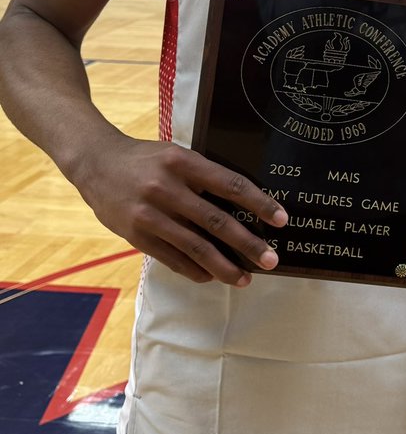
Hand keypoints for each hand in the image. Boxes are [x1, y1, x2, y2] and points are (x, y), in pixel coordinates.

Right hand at [74, 137, 287, 284]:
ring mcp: (150, 214)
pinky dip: (194, 269)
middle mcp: (167, 188)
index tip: (281, 219)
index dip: (259, 204)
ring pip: (195, 247)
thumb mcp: (177, 155)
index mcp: (184, 162)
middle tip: (270, 260)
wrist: (96, 163)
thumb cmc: (146, 159)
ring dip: (223, 266)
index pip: (231, 185)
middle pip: (216, 221)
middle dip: (247, 244)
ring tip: (244, 278)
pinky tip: (211, 276)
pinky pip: (171, 258)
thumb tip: (243, 204)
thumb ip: (204, 175)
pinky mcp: (135, 235)